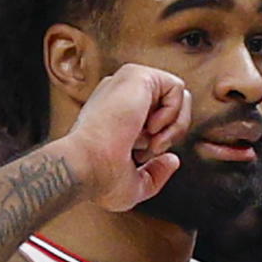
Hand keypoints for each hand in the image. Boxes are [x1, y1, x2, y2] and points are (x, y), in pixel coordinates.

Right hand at [52, 64, 190, 211]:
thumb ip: (155, 173)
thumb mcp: (133, 186)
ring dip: (174, 124)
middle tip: (149, 149)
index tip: (140, 157)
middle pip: (168, 106)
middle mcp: (119, 96)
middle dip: (169, 133)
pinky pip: (176, 87)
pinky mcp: (136, 75)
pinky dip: (174, 113)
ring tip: (152, 140)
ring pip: (176, 96)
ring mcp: (126, 84)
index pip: (153, 119)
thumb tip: (173, 160)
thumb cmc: (99, 178)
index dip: (159, 142)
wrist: (85, 165)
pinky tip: (150, 126)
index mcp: (115, 115)